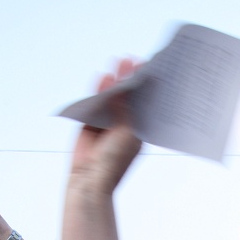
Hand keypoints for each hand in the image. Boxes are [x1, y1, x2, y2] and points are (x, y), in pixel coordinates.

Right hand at [68, 61, 141, 196]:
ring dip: (115, 81)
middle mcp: (124, 123)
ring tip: (120, 63)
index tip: (150, 70)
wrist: (90, 177)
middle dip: (130, 79)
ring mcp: (108, 121)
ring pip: (112, 97)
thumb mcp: (125, 132)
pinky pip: (96, 102)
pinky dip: (99, 89)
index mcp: (138, 129)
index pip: (144, 104)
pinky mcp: (92, 121)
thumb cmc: (113, 161)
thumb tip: (122, 86)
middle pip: (128, 97)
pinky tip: (103, 78)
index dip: (146, 87)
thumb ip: (124, 108)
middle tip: (133, 61)